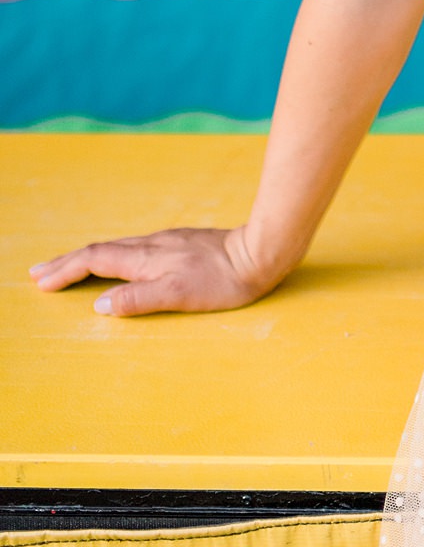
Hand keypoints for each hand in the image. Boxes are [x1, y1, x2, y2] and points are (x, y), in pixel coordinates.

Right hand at [29, 226, 280, 316]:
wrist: (261, 252)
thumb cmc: (224, 280)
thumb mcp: (179, 295)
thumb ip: (138, 299)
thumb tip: (99, 305)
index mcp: (147, 258)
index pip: (96, 260)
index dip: (66, 270)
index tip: (41, 282)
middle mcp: (152, 245)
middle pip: (100, 250)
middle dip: (67, 262)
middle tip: (38, 273)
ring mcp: (167, 242)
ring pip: (116, 247)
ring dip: (87, 258)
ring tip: (68, 267)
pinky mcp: (181, 243)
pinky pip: (133, 248)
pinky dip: (111, 256)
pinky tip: (116, 261)